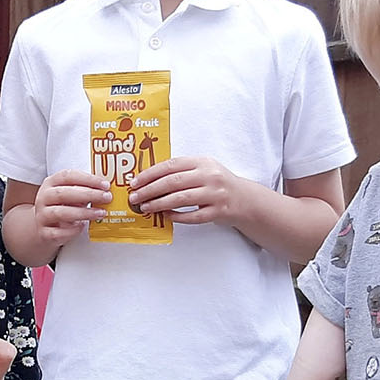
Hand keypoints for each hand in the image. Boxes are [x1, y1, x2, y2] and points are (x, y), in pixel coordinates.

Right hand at [30, 168, 111, 247]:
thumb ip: (84, 191)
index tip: (105, 184)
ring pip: (60, 212)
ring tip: (100, 213)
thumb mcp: (70, 195)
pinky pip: (57, 232)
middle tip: (107, 197)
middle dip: (88, 194)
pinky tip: (82, 227)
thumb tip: (106, 191)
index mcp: (51, 183)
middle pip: (64, 193)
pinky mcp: (44, 233)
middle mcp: (43, 197)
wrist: (44, 227)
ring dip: (83, 213)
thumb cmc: (63, 207)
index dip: (87, 179)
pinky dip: (71, 231)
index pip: (68, 176)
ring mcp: (42, 215)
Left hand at [128, 156, 254, 224]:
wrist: (244, 199)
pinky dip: (177, 216)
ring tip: (145, 207)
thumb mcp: (203, 169)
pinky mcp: (217, 211)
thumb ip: (182, 171)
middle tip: (135, 197)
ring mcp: (214, 194)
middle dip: (150, 190)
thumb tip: (149, 179)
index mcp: (202, 162)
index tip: (135, 181)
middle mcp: (209, 176)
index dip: (150, 174)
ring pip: (180, 199)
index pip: (171, 165)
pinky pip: (192, 216)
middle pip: (173, 182)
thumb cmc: (218, 183)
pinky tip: (166, 216)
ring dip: (159, 204)